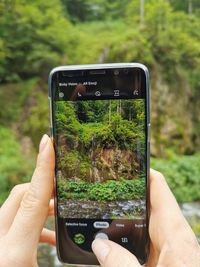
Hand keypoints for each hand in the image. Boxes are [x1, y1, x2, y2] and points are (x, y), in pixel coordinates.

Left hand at [0, 134, 54, 266]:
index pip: (34, 198)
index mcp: (13, 254)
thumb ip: (63, 257)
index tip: (49, 143)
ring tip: (59, 219)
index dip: (43, 167)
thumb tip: (89, 255)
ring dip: (39, 208)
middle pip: (22, 195)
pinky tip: (45, 239)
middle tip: (65, 193)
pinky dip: (30, 222)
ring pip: (16, 207)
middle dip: (44, 188)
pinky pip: (11, 220)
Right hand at [92, 169, 199, 266]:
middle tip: (103, 186)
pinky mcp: (164, 258)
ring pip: (144, 222)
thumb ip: (120, 263)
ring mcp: (168, 247)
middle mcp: (173, 235)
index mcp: (175, 234)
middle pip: (147, 202)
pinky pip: (144, 238)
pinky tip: (114, 242)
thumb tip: (99, 244)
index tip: (124, 160)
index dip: (142, 170)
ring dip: (125, 216)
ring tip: (101, 212)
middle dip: (126, 194)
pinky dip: (129, 234)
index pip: (158, 187)